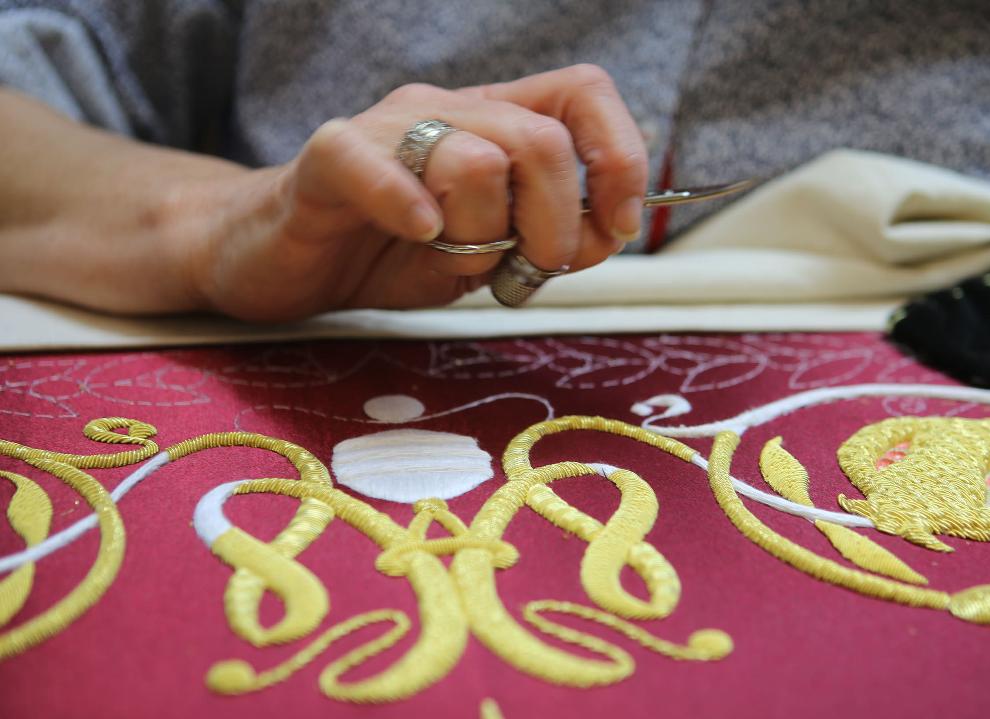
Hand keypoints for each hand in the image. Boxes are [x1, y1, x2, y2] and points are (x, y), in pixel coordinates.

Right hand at [186, 64, 647, 321]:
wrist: (284, 258)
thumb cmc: (388, 251)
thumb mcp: (488, 255)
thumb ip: (547, 240)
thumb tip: (605, 234)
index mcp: (494, 123)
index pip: (582, 94)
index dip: (619, 156)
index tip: (620, 225)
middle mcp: (448, 112)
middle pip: (541, 139)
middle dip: (557, 221)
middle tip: (530, 268)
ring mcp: (388, 131)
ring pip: (477, 160)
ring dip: (484, 233)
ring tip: (454, 260)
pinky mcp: (330, 161)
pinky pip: (375, 165)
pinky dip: (409, 204)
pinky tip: (420, 234)